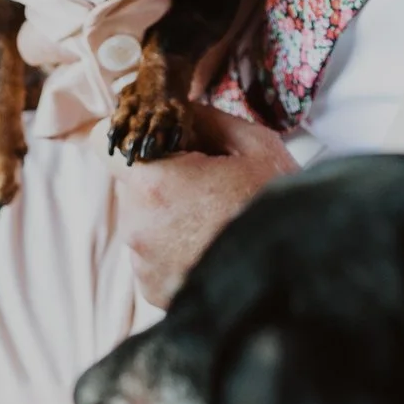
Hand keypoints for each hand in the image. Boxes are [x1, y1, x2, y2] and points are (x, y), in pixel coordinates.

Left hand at [112, 103, 298, 305]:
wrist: (299, 277)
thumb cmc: (279, 210)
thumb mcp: (257, 147)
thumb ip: (208, 119)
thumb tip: (183, 110)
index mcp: (154, 183)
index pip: (104, 143)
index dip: (131, 137)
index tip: (157, 142)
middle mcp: (137, 226)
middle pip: (130, 185)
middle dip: (161, 180)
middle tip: (208, 187)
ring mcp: (143, 265)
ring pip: (143, 223)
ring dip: (169, 218)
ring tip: (216, 224)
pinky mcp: (153, 293)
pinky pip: (154, 259)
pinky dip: (175, 253)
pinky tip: (212, 251)